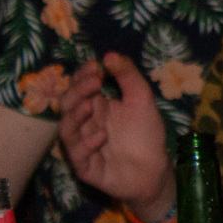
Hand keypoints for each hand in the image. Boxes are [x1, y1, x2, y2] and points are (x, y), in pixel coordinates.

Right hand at [59, 54, 174, 222]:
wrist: (156, 168)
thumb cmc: (146, 133)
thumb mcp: (142, 99)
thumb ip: (128, 76)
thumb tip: (109, 54)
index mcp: (95, 106)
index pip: (79, 87)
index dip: (83, 76)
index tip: (96, 66)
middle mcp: (84, 124)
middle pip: (67, 105)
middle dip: (77, 92)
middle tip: (94, 83)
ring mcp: (82, 146)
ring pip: (66, 130)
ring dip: (75, 117)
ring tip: (90, 106)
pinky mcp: (86, 167)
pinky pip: (77, 156)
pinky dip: (87, 144)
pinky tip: (102, 136)